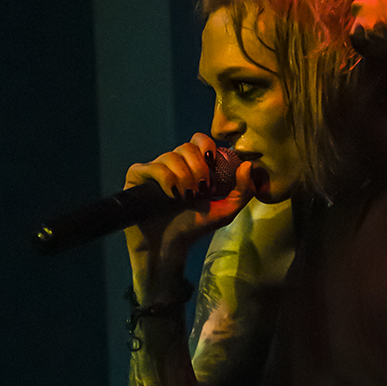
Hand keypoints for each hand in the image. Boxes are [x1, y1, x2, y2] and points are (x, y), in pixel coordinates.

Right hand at [124, 133, 255, 260]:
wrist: (168, 246)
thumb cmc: (195, 227)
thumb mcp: (225, 211)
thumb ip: (243, 191)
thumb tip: (248, 165)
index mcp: (193, 166)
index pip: (200, 139)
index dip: (208, 147)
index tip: (213, 164)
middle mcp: (173, 164)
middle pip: (187, 146)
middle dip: (199, 167)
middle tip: (203, 189)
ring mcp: (155, 169)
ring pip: (171, 156)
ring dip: (184, 177)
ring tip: (187, 197)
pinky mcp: (138, 176)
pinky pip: (153, 167)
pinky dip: (166, 179)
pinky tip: (171, 195)